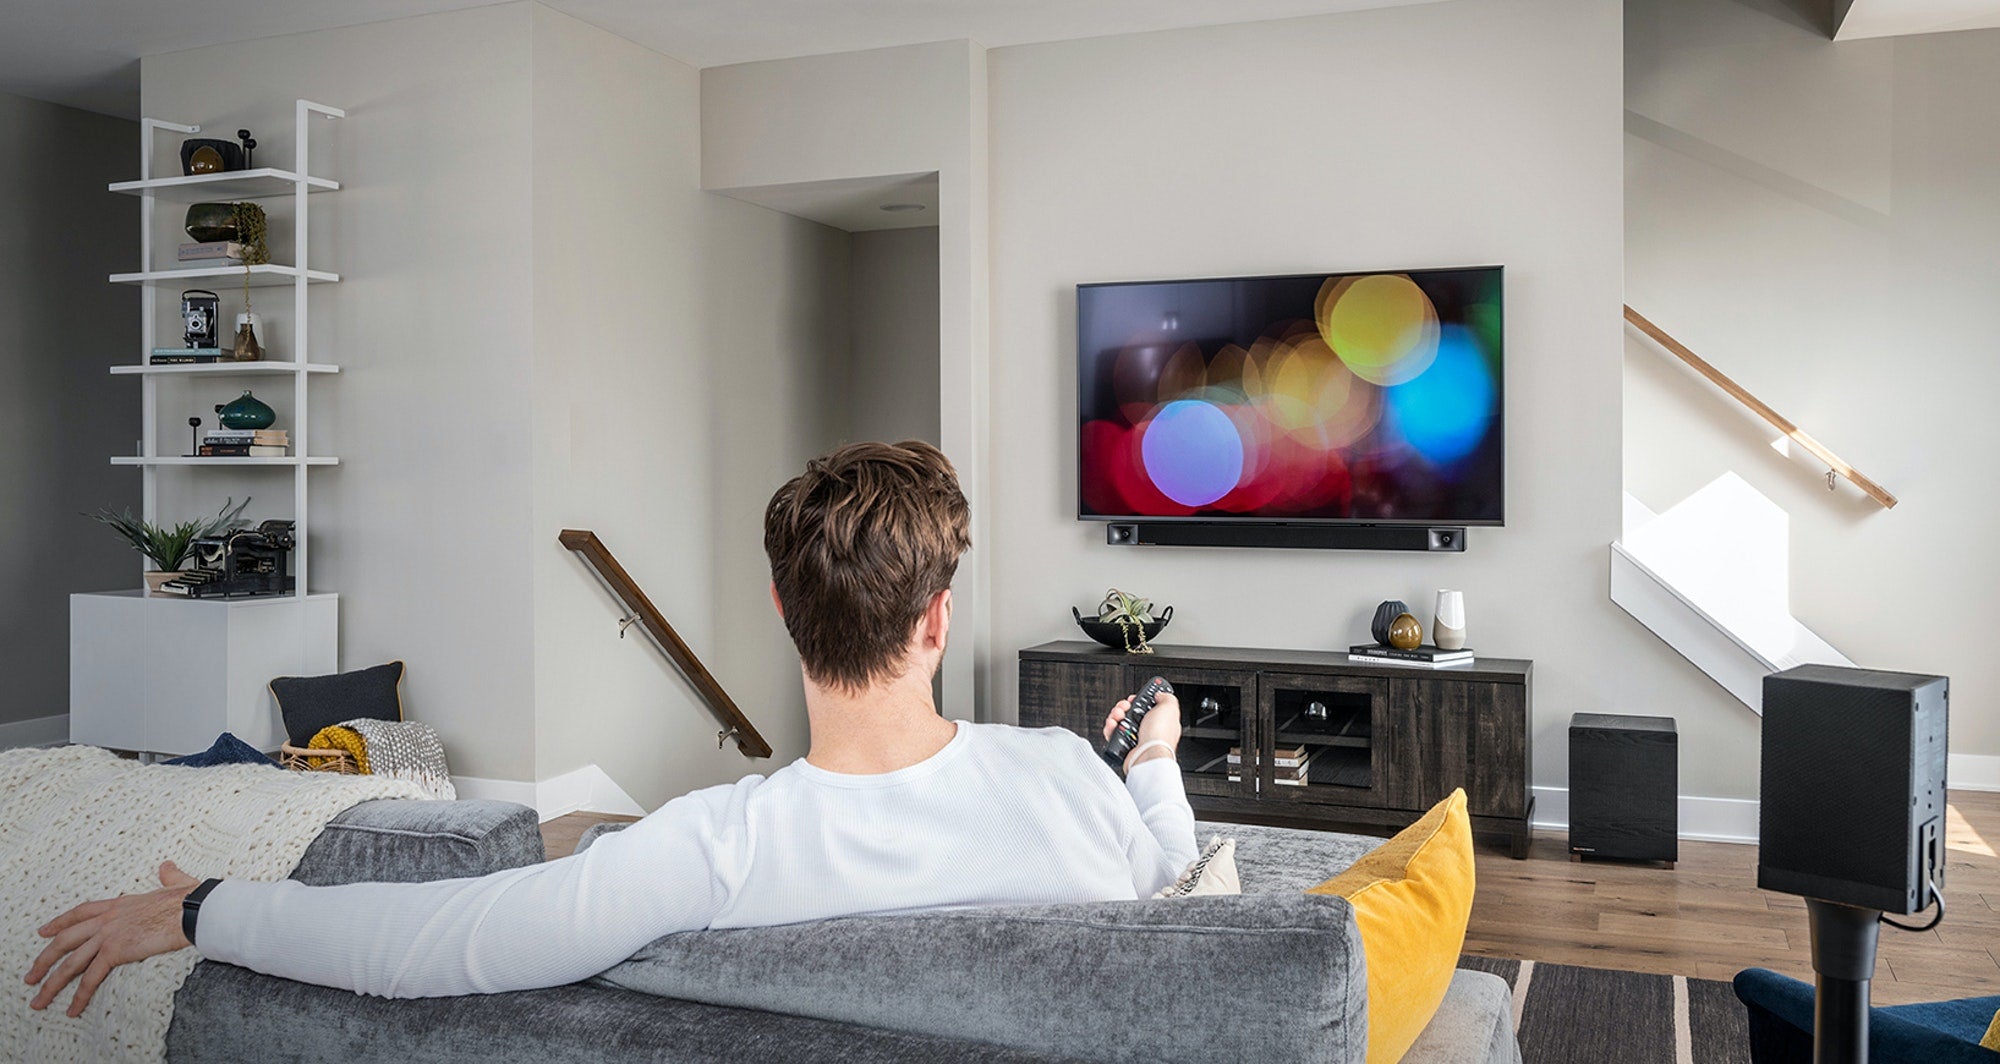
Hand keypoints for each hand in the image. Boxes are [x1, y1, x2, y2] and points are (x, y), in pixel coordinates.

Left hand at [25, 861, 198, 1016]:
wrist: (196, 909)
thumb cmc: (192, 898)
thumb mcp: (177, 883)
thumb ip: (169, 875)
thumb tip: (167, 867)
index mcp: (120, 904)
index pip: (80, 912)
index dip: (59, 922)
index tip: (44, 931)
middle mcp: (108, 919)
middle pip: (65, 939)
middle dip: (44, 958)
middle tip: (32, 975)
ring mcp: (109, 935)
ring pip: (70, 962)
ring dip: (51, 983)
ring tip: (39, 1000)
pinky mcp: (116, 951)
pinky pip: (91, 977)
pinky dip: (79, 996)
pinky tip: (71, 1009)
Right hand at [1103, 690, 1181, 770]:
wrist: (1148, 754)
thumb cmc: (1160, 735)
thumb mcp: (1169, 708)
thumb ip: (1166, 698)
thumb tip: (1160, 694)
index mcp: (1161, 721)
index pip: (1148, 707)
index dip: (1140, 700)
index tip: (1135, 698)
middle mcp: (1148, 730)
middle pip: (1131, 713)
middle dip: (1124, 707)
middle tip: (1125, 707)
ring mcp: (1136, 739)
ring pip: (1121, 722)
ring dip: (1116, 715)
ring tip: (1118, 716)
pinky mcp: (1125, 747)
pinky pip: (1113, 734)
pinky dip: (1110, 728)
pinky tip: (1113, 725)